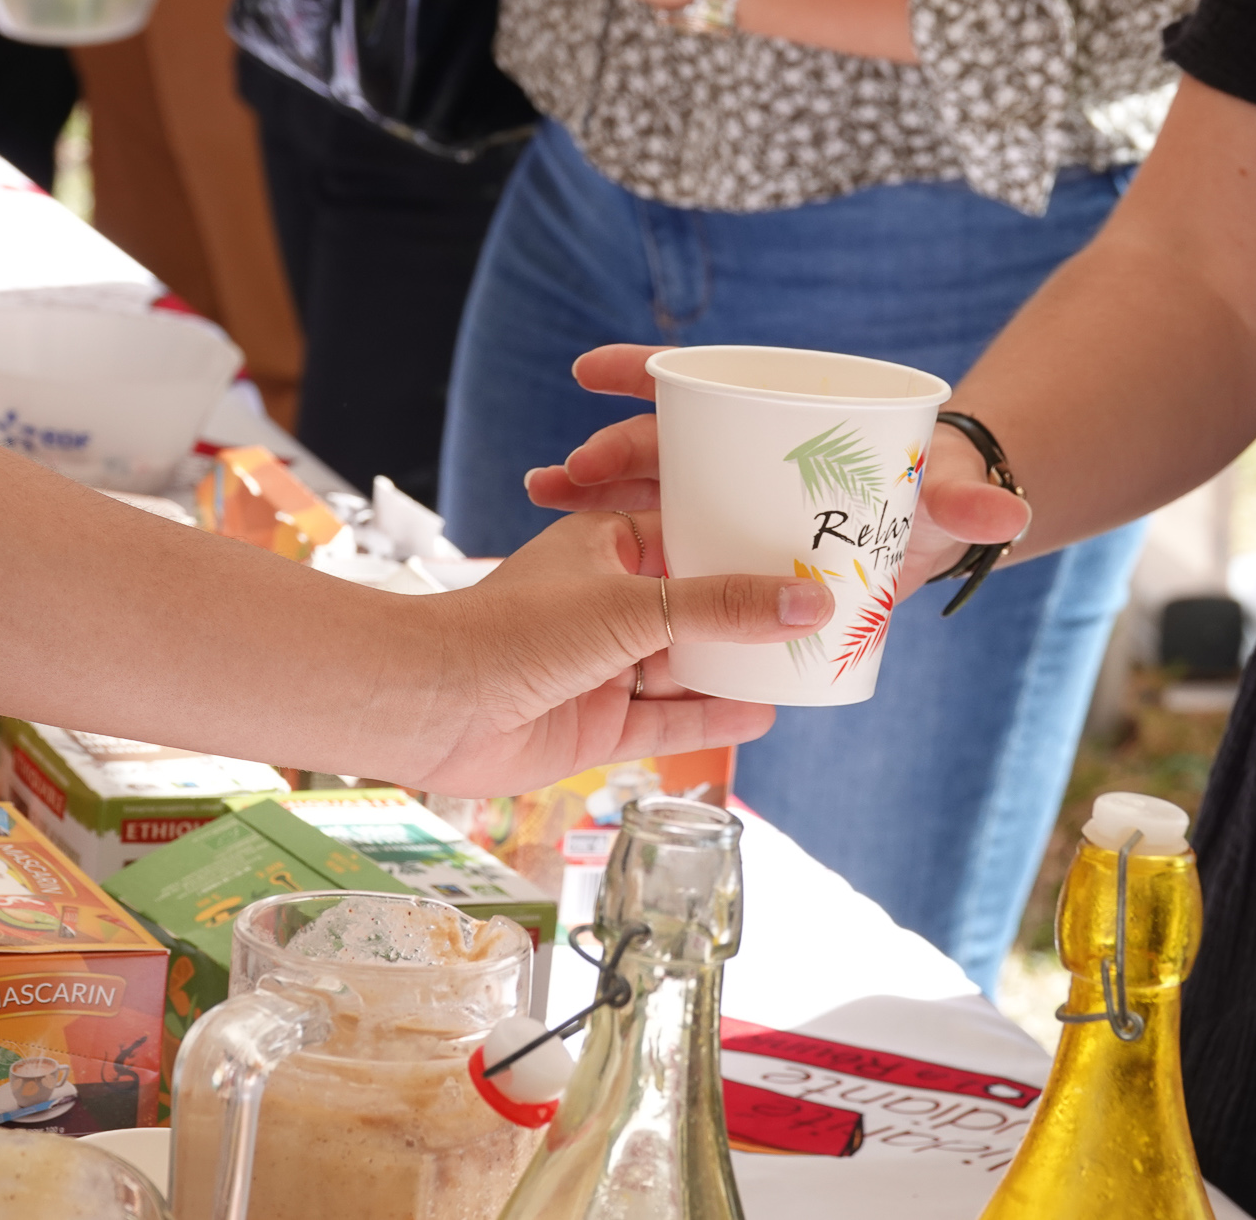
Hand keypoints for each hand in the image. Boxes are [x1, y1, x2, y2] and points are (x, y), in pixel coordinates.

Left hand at [411, 508, 830, 795]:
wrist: (430, 705)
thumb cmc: (515, 630)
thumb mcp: (635, 605)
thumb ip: (725, 607)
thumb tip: (810, 603)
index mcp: (609, 546)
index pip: (693, 533)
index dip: (748, 541)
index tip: (808, 544)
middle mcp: (610, 603)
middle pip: (698, 606)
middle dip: (754, 613)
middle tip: (825, 611)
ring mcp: (605, 666)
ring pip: (687, 665)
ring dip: (741, 667)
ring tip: (810, 664)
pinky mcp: (598, 723)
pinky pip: (668, 719)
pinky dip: (713, 716)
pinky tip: (765, 711)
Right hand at [523, 346, 1031, 602]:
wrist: (922, 541)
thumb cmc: (922, 503)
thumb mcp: (940, 501)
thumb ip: (969, 506)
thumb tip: (1009, 518)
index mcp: (775, 425)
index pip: (702, 384)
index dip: (645, 370)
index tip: (593, 368)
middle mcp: (735, 458)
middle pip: (660, 444)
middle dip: (610, 450)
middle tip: (575, 473)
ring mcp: (718, 505)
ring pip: (640, 492)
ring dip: (587, 490)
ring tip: (544, 496)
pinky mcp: (713, 553)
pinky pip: (650, 543)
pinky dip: (606, 540)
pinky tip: (561, 549)